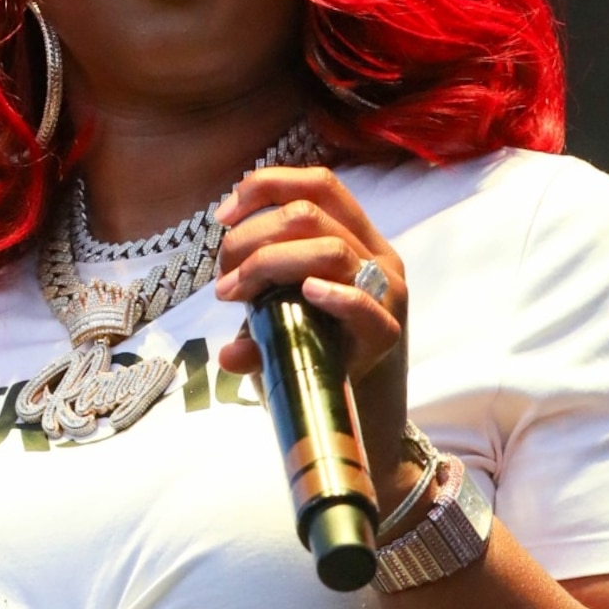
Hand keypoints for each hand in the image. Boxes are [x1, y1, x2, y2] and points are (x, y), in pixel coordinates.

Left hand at [212, 164, 417, 518]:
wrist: (357, 425)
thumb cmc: (317, 360)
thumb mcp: (279, 321)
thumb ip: (254, 304)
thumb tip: (225, 322)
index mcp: (357, 237)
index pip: (318, 183)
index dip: (266, 186)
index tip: (221, 216)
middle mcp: (377, 256)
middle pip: (310, 214)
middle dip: (250, 237)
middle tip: (222, 279)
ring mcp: (387, 293)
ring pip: (328, 249)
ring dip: (268, 264)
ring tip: (235, 295)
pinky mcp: (386, 335)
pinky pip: (362, 304)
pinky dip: (332, 295)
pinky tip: (304, 294)